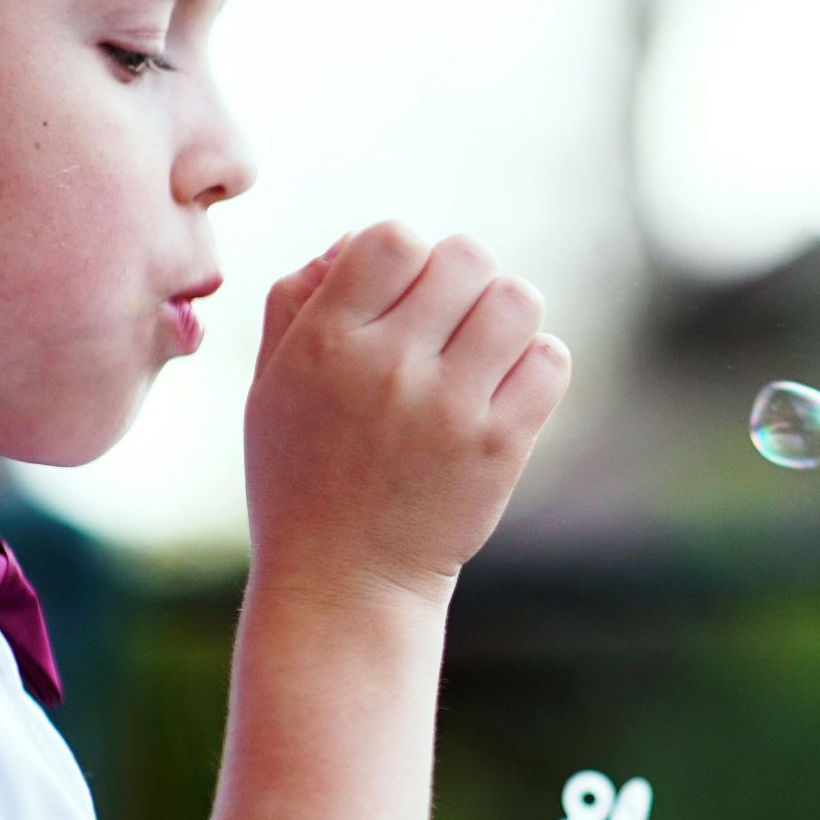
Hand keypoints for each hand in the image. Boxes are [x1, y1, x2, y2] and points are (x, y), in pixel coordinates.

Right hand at [245, 222, 571, 607]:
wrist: (345, 582)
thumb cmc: (301, 477)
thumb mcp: (269, 385)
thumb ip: (297, 300)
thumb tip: (356, 240)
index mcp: (326, 342)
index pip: (392, 237)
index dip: (409, 253)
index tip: (403, 294)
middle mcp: (389, 367)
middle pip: (467, 257)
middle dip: (464, 279)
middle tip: (450, 324)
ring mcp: (450, 408)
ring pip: (517, 300)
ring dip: (506, 315)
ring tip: (483, 350)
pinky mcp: (499, 446)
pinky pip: (550, 360)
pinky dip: (537, 362)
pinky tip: (506, 388)